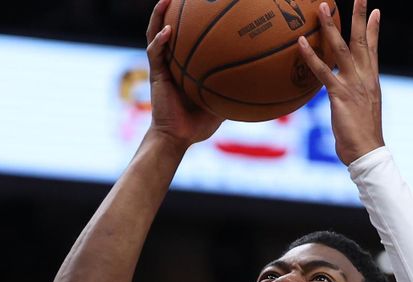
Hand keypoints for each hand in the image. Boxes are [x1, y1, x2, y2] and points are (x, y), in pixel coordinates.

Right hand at [145, 0, 223, 152]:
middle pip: (169, 29)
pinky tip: (168, 31)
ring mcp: (162, 67)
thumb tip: (257, 87)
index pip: (186, 39)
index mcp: (184, 67)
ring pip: (156, 34)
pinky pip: (155, 53)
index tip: (201, 7)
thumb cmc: (197, 125)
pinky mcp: (156, 75)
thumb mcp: (221, 105)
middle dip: (172, 11)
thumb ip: (233, 93)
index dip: (189, 23)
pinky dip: (160, 41)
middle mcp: (171, 63)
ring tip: (166, 0)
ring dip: (159, 16)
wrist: (177, 137)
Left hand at [297, 0, 383, 164]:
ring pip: (342, 48)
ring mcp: (353, 85)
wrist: (367, 153)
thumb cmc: (362, 139)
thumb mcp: (362, 113)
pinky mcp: (339, 95)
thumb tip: (346, 100)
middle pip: (362, 41)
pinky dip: (311, 55)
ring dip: (331, 26)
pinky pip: (322, 71)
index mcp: (371, 81)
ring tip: (322, 6)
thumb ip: (356, 100)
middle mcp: (365, 78)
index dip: (373, 29)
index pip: (373, 49)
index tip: (374, 11)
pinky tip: (301, 41)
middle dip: (359, 16)